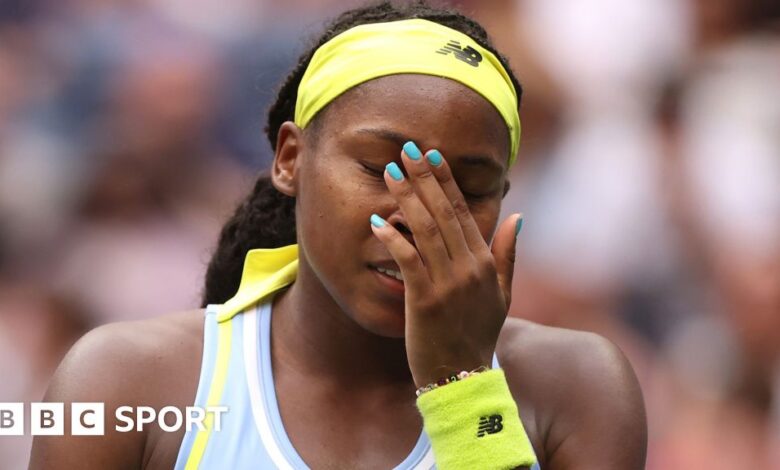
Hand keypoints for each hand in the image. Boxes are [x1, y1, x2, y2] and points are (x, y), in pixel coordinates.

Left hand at [369, 141, 521, 387]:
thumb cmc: (477, 334)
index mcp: (484, 262)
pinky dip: (393, 239)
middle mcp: (469, 268)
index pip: (463, 211)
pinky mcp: (426, 301)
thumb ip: (508, 254)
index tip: (431, 155)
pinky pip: (408, 261)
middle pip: (443, 213)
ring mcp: (448, 284)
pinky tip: (377, 222)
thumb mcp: (502, 295)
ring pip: (426, 230)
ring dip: (407, 199)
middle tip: (406, 150)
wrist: (463, 378)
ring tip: (390, 173)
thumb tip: (518, 216)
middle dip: (424, 178)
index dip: (446, 181)